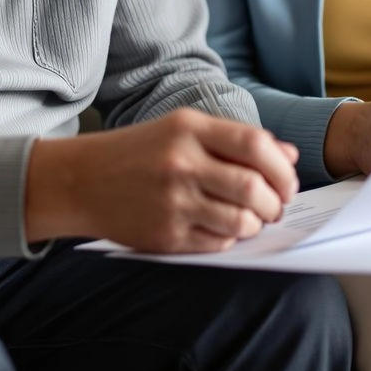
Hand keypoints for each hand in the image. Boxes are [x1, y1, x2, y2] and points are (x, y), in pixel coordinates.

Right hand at [25, 108, 299, 252]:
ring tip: (253, 219)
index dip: (281, 166)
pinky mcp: (165, 234)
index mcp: (188, 128)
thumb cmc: (140, 151)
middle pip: (252, 187)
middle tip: (276, 206)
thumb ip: (234, 140)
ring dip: (257, 224)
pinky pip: (217, 242)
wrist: (83, 179)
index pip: (254, 144)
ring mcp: (173, 201)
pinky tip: (224, 228)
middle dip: (276, 202)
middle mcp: (181, 162)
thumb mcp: (183, 129)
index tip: (287, 180)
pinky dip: (231, 238)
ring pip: (240, 220)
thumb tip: (288, 155)